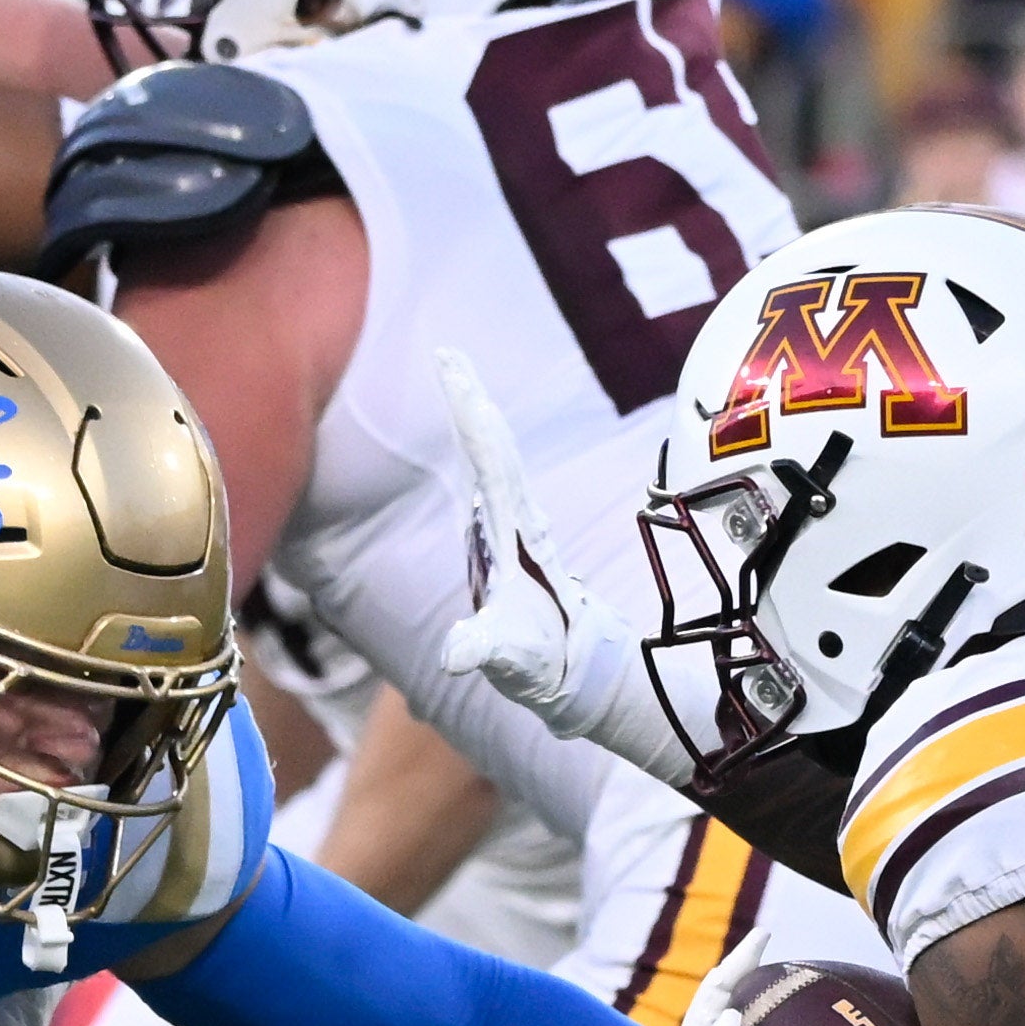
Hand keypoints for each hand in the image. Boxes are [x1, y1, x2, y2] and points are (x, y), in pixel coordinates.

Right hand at [433, 349, 698, 789]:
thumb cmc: (539, 662)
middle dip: (470, 399)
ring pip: (494, 457)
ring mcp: (513, 528)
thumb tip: (457, 655)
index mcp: (514, 530)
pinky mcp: (509, 541)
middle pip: (492, 445)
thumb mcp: (507, 657)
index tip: (454, 370)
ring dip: (475, 417)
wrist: (575, 671)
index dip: (470, 415)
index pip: (489, 458)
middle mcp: (516, 520)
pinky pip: (492, 480)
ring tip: (456, 378)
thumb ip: (484, 651)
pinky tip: (471, 437)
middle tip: (449, 353)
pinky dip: (479, 449)